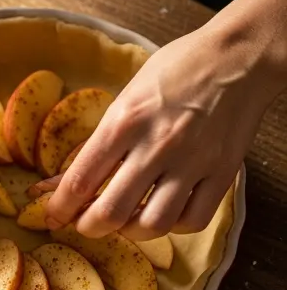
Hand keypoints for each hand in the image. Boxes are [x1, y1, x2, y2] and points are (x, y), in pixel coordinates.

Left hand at [45, 22, 275, 238]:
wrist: (238, 57)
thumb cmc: (174, 72)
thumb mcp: (123, 100)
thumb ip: (95, 145)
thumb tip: (57, 183)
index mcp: (124, 122)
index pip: (80, 181)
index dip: (59, 209)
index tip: (52, 218)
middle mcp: (157, 145)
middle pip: (111, 212)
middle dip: (89, 227)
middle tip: (85, 224)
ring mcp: (193, 162)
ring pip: (153, 225)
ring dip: (130, 232)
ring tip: (124, 221)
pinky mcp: (223, 173)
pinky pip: (193, 220)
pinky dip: (173, 227)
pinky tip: (163, 213)